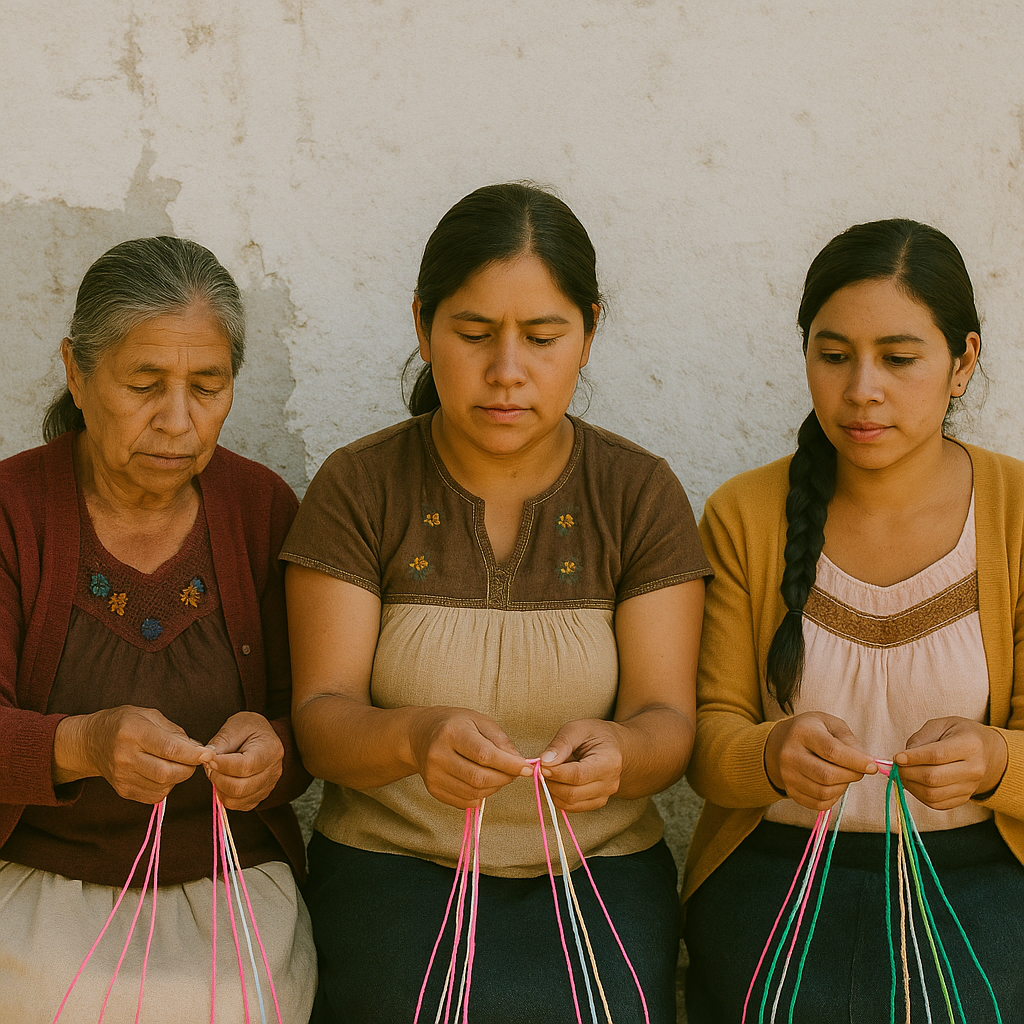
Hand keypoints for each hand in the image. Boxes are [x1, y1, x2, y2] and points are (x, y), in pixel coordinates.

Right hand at [54, 705, 212, 803]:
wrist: (91, 741)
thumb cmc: (125, 723)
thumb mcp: (149, 715)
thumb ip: (176, 732)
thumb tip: (199, 750)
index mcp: (133, 732)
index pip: (169, 749)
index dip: (192, 754)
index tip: (208, 754)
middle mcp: (125, 757)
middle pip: (167, 773)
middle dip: (189, 768)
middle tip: (194, 759)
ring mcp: (122, 777)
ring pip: (163, 786)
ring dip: (178, 777)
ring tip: (176, 763)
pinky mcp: (123, 791)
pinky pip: (154, 795)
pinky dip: (167, 786)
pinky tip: (163, 773)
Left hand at [205, 712, 284, 810]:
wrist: (264, 737)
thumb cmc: (250, 729)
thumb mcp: (236, 726)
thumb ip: (221, 741)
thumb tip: (206, 758)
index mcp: (270, 750)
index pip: (244, 766)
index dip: (222, 765)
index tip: (208, 757)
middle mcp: (273, 771)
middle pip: (240, 788)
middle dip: (218, 779)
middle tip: (210, 766)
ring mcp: (268, 786)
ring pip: (237, 800)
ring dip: (220, 789)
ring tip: (217, 773)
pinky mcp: (260, 796)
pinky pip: (239, 805)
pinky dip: (226, 797)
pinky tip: (224, 781)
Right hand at [409, 707, 528, 808]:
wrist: (420, 734)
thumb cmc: (455, 724)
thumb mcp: (479, 720)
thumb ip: (501, 740)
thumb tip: (520, 763)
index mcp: (451, 732)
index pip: (484, 755)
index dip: (509, 765)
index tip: (527, 768)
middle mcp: (438, 755)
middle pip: (479, 778)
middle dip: (504, 778)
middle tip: (514, 772)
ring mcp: (433, 775)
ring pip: (474, 793)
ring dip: (494, 787)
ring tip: (497, 774)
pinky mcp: (433, 790)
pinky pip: (465, 801)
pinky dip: (481, 795)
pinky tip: (482, 781)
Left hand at [537, 719, 623, 812]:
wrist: (614, 746)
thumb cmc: (595, 734)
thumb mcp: (577, 729)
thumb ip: (561, 744)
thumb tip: (544, 761)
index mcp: (609, 762)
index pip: (578, 775)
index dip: (556, 772)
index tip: (542, 764)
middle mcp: (609, 784)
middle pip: (572, 793)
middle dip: (551, 782)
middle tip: (543, 767)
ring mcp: (604, 796)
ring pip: (570, 803)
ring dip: (552, 791)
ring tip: (550, 773)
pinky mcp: (596, 803)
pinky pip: (571, 807)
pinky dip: (558, 797)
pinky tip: (556, 781)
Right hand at [764, 712, 876, 810]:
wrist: (780, 744)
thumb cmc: (811, 731)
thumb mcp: (830, 724)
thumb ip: (849, 740)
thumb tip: (866, 763)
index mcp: (802, 732)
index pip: (832, 751)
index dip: (856, 761)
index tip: (872, 766)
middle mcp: (790, 754)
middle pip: (827, 775)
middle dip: (852, 775)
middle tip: (860, 770)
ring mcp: (788, 775)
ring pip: (824, 792)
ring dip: (843, 787)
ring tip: (845, 775)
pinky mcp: (790, 791)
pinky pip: (819, 803)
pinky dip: (834, 797)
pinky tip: (834, 785)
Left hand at [896, 717, 1007, 808]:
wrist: (987, 753)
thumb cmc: (959, 734)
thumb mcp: (941, 725)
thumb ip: (921, 739)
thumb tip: (902, 759)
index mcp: (970, 745)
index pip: (937, 755)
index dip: (914, 758)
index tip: (897, 757)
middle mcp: (974, 769)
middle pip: (933, 778)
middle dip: (908, 773)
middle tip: (896, 765)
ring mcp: (970, 787)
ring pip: (933, 794)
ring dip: (910, 785)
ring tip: (903, 773)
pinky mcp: (964, 799)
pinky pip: (936, 804)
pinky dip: (919, 795)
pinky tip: (914, 783)